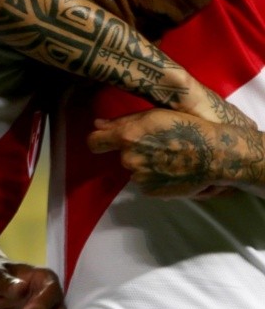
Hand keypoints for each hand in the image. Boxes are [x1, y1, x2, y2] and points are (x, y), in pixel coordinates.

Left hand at [88, 109, 259, 197]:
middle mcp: (129, 158)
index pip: (94, 142)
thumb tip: (97, 124)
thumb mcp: (152, 116)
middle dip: (133, 151)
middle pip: (121, 155)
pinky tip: (172, 170)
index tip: (104, 141)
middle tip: (156, 146)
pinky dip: (155, 178)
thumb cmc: (185, 127)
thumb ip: (121, 122)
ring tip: (168, 158)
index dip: (98, 141)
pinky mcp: (150, 192)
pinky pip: (146, 183)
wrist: (214, 154)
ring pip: (135, 170)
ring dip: (145, 165)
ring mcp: (139, 177)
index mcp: (127, 136)